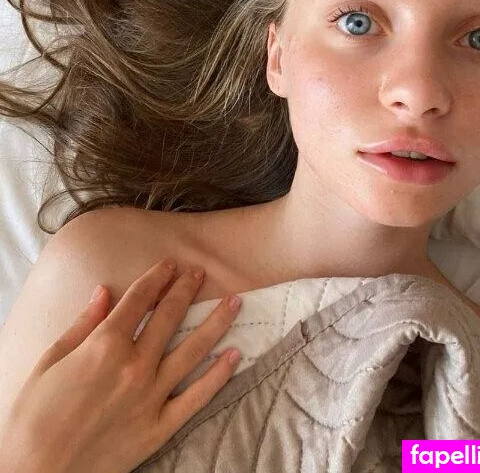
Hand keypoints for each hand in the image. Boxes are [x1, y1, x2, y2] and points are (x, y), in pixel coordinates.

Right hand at [0, 258, 241, 472]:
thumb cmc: (33, 417)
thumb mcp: (50, 361)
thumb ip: (82, 324)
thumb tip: (103, 291)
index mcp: (104, 345)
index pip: (139, 300)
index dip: (156, 278)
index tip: (170, 264)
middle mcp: (133, 365)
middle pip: (169, 317)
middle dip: (186, 290)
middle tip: (201, 273)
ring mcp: (151, 396)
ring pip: (193, 350)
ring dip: (216, 322)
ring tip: (235, 301)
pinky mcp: (160, 426)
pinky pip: (197, 397)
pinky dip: (219, 375)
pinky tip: (235, 355)